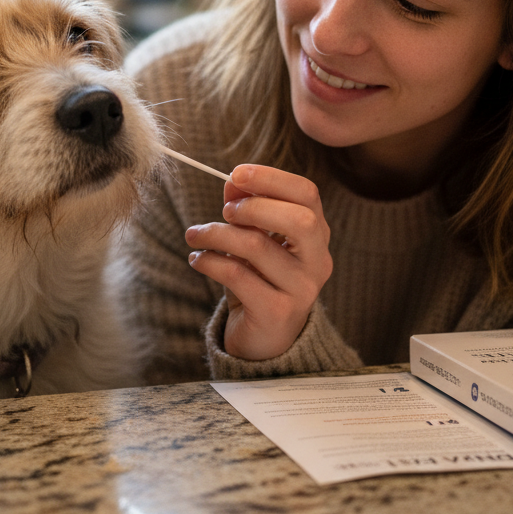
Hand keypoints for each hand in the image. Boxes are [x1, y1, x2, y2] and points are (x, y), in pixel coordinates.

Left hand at [184, 164, 332, 360]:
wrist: (265, 340)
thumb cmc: (260, 280)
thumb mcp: (255, 241)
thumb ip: (247, 209)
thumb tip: (233, 181)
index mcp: (316, 235)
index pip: (306, 194)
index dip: (271, 178)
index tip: (236, 174)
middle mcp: (317, 261)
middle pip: (299, 219)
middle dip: (255, 207)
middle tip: (225, 211)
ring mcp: (301, 289)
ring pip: (258, 247)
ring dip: (218, 234)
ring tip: (195, 236)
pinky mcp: (277, 312)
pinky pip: (238, 276)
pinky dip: (210, 261)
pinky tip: (197, 259)